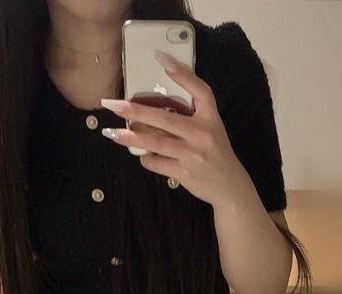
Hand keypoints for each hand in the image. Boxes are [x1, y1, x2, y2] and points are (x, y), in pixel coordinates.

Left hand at [100, 51, 254, 209]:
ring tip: (112, 133)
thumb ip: (190, 116)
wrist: (229, 186)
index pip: (201, 91)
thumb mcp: (211, 129)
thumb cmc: (215, 153)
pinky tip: (145, 156)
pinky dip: (147, 159)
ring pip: (155, 143)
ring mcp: (192, 155)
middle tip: (114, 105)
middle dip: (137, 111)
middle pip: (165, 118)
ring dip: (131, 138)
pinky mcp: (184, 173)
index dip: (183, 75)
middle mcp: (202, 134)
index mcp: (211, 119)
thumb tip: (153, 108)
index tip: (162, 59)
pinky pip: (157, 163)